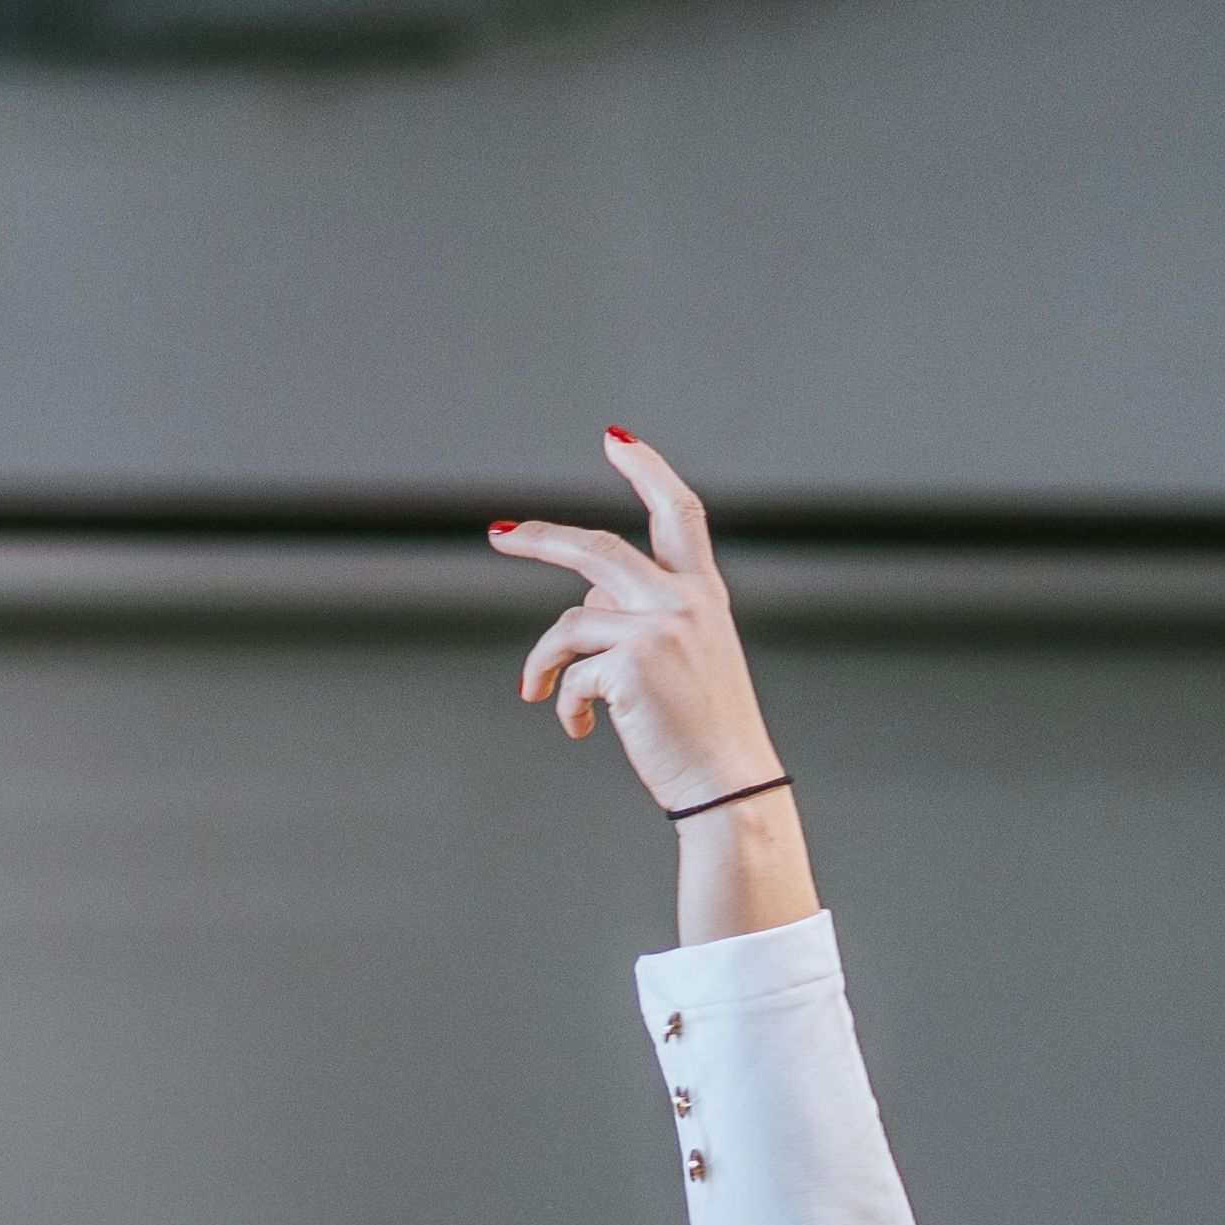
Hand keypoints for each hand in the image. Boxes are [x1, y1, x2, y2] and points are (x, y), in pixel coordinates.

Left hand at [492, 434, 819, 945]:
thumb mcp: (688, 661)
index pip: (679, 514)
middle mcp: (684, 601)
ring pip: (569, 624)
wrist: (728, 784)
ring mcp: (658, 628)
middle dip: (540, 539)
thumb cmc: (704, 733)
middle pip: (597, 549)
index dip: (648, 471)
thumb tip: (579, 616)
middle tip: (497, 534)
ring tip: (535, 694)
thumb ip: (645, 621)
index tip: (617, 439)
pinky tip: (579, 731)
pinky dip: (564, 704)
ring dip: (543, 662)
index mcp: (704, 595)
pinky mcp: (630, 663)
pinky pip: (569, 674)